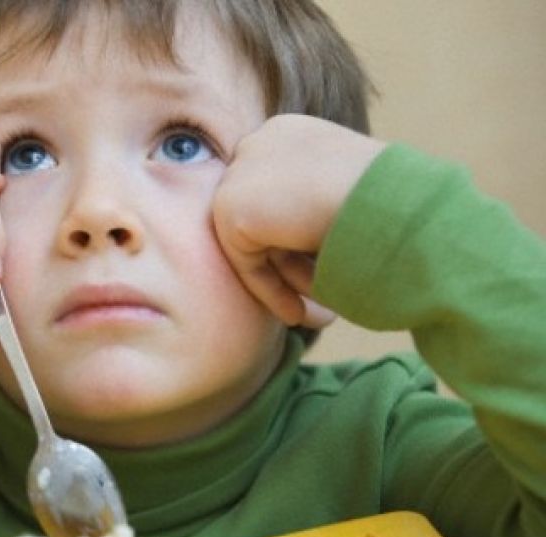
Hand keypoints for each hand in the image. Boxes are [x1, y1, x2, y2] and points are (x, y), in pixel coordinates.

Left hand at [213, 114, 384, 326]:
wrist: (390, 202)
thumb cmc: (394, 205)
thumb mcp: (354, 197)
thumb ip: (317, 211)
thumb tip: (308, 247)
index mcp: (295, 132)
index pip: (280, 192)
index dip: (299, 241)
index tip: (325, 275)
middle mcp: (264, 141)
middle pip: (263, 216)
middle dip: (290, 265)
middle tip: (319, 306)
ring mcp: (242, 170)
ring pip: (255, 239)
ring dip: (287, 280)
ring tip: (320, 315)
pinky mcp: (230, 204)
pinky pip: (243, 259)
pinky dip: (268, 289)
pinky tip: (296, 314)